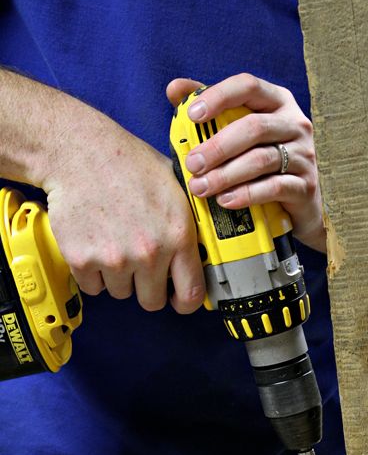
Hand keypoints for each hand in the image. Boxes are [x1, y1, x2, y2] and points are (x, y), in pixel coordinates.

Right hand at [43, 105, 203, 313]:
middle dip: (147, 288)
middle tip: (139, 265)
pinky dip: (92, 273)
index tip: (178, 300)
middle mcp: (149, 252)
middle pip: (152, 301)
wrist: (78, 152)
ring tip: (114, 242)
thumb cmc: (126, 162)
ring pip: (121, 293)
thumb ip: (187, 223)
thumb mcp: (174, 186)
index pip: (191, 294)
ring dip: (118, 277)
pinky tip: (95, 244)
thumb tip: (203, 248)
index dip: (184, 302)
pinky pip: (93, 287)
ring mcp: (115, 259)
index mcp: (178, 235)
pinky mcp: (83, 260)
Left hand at [166, 73, 325, 252]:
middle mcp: (295, 123)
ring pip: (261, 160)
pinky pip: (274, 188)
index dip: (219, 97)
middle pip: (254, 127)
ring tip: (201, 187)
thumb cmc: (263, 162)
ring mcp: (304, 155)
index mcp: (277, 102)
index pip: (248, 86)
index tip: (191, 115)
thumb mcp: (239, 132)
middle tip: (192, 164)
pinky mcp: (306, 186)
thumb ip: (211, 110)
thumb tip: (174, 88)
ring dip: (226, 175)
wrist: (299, 204)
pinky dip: (246, 194)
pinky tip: (225, 201)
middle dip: (217, 146)